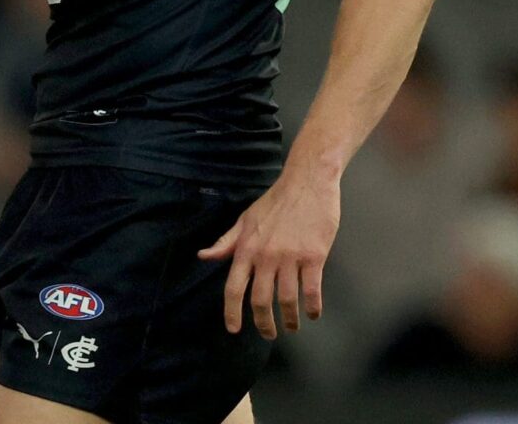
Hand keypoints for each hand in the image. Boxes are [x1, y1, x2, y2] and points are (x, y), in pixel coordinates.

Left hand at [197, 167, 339, 337]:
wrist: (306, 183)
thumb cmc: (275, 202)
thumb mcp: (245, 220)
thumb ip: (226, 242)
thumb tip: (203, 256)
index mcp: (246, 248)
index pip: (234, 287)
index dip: (231, 312)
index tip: (233, 329)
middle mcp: (265, 256)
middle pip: (260, 300)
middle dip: (264, 323)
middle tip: (268, 334)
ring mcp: (290, 257)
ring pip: (287, 299)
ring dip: (290, 319)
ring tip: (292, 326)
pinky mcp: (314, 256)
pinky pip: (311, 290)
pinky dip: (312, 307)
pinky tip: (313, 313)